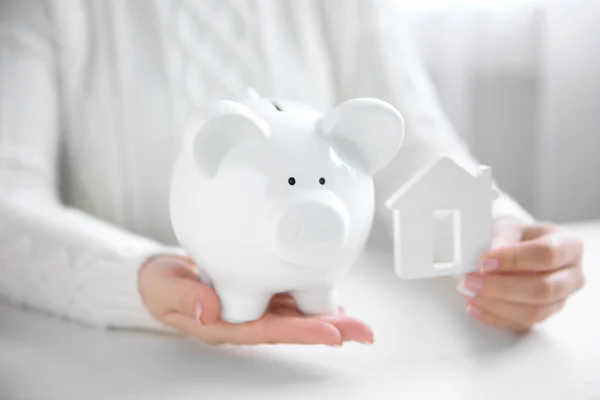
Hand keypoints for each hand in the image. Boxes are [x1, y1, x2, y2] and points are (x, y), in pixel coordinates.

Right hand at [138, 255, 373, 345]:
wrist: (160, 275)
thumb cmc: (160, 287)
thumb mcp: (162, 291)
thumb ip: (183, 298)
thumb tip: (208, 310)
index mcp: (226, 323)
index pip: (270, 329)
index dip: (302, 332)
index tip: (331, 333)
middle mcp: (246, 316)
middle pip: (293, 324)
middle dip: (329, 327)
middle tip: (362, 331)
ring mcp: (254, 302)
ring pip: (297, 310)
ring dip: (328, 313)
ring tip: (358, 321)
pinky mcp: (258, 285)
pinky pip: (290, 291)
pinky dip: (313, 293)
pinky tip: (332, 295)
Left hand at [457, 218, 584, 331]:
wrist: (515, 248)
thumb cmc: (515, 237)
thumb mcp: (507, 227)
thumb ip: (499, 239)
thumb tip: (487, 258)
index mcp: (568, 246)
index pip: (547, 254)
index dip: (513, 259)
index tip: (484, 261)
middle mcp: (571, 275)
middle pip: (543, 289)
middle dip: (501, 287)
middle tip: (471, 280)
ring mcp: (561, 300)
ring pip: (533, 312)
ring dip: (495, 304)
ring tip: (469, 293)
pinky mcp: (544, 317)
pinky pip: (521, 324)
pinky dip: (494, 316)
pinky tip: (474, 305)